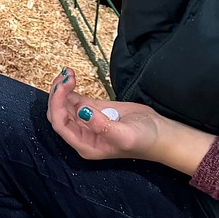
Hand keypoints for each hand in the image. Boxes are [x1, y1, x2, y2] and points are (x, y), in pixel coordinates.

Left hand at [47, 67, 163, 160]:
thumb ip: (102, 126)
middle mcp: (82, 134)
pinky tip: (71, 76)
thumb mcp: (125, 135)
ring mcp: (87, 120)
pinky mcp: (94, 109)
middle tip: (65, 77)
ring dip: (62, 88)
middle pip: (59, 114)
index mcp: (85, 145)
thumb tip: (82, 111)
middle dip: (57, 95)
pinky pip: (75, 98)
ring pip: (65, 104)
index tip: (63, 87)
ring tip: (68, 73)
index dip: (57, 105)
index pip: (61, 125)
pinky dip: (70, 87)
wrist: (161, 133)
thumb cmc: (145, 140)